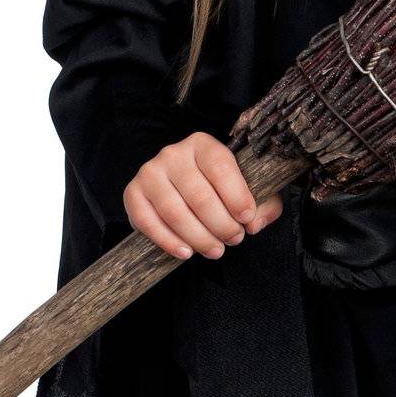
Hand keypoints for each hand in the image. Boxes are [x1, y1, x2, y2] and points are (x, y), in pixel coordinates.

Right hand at [123, 132, 285, 259]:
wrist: (178, 188)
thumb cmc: (217, 188)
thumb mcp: (246, 188)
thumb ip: (263, 202)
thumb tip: (255, 223)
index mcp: (202, 144)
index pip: (221, 166)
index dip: (237, 195)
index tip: (247, 219)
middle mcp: (173, 153)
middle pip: (199, 195)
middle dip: (221, 224)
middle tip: (234, 240)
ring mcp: (150, 172)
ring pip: (175, 212)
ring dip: (199, 238)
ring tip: (215, 250)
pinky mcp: (132, 194)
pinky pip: (148, 223)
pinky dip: (169, 242)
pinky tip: (186, 253)